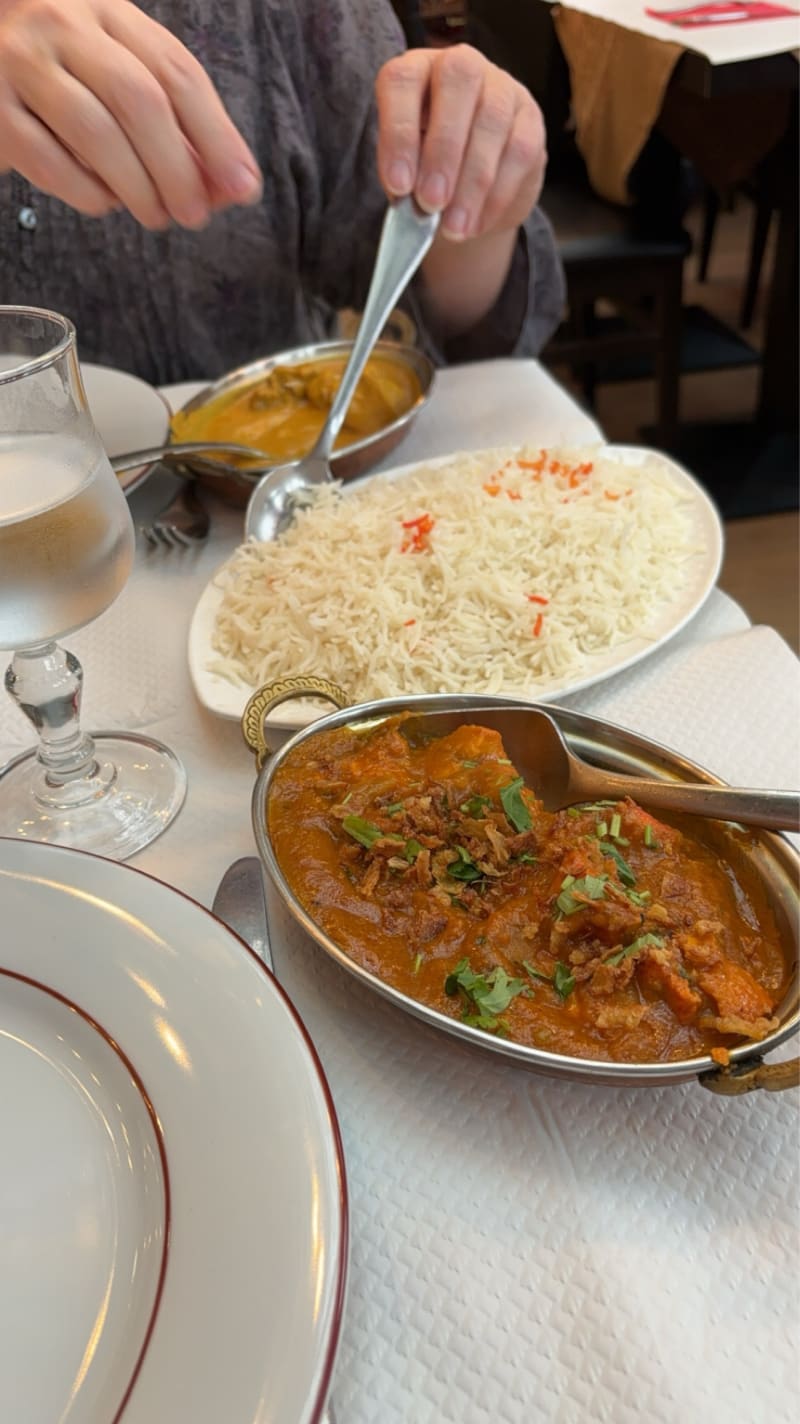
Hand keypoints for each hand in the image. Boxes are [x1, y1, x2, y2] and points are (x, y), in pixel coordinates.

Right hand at [0, 0, 260, 227]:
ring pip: (96, 133)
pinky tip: (105, 201)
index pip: (176, 71)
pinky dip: (89, 194)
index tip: (243, 187)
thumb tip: (231, 185)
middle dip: (178, 169)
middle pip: (140, 100)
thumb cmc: (63, 69)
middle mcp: (63, 24)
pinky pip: (51, 164)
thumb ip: (172, 118)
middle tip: (195, 214)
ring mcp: (21, 63)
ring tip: (156, 215)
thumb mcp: (119, 68)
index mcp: (109, 10)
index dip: (217, 136)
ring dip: (138, 189)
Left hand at [375, 44, 545, 241]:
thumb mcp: (406, 171)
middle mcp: (460, 66)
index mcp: (416, 71)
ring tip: (454, 227)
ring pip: (493, 119)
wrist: (470, 192)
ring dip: (472, 181)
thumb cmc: (428, 173)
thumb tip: (412, 201)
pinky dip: (497, 194)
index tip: (398, 185)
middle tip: (431, 203)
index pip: (403, 80)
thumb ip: (404, 177)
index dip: (398, 131)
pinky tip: (477, 223)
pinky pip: (519, 151)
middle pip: (457, 83)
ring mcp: (501, 86)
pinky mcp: (531, 118)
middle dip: (442, 149)